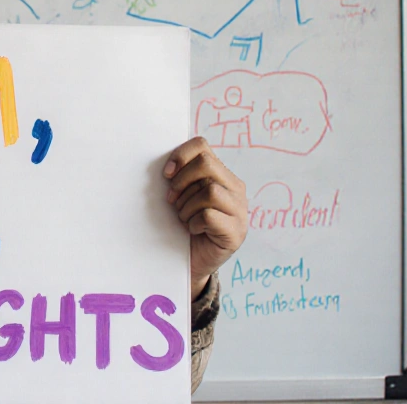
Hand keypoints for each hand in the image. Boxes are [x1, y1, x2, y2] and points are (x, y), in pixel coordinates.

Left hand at [163, 137, 247, 300]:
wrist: (193, 261)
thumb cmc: (185, 225)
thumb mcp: (183, 195)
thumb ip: (182, 176)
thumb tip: (168, 166)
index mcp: (222, 174)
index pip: (202, 146)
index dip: (181, 155)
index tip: (166, 174)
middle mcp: (236, 189)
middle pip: (206, 164)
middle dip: (182, 181)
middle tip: (172, 200)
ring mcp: (240, 211)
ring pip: (209, 191)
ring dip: (187, 206)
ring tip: (185, 218)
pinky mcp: (236, 232)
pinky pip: (209, 215)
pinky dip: (194, 223)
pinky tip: (193, 230)